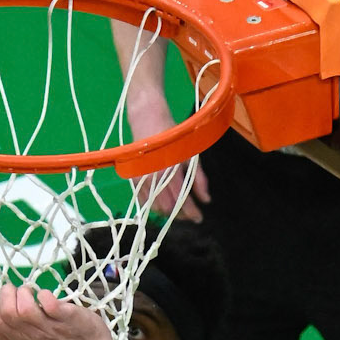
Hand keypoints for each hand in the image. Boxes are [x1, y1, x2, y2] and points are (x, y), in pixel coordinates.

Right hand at [0, 285, 114, 339]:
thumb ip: (7, 331)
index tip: (6, 299)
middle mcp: (30, 336)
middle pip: (6, 314)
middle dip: (8, 294)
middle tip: (19, 292)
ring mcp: (48, 328)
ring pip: (25, 310)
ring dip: (26, 293)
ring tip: (33, 293)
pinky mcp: (66, 319)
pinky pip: (51, 305)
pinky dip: (46, 296)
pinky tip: (47, 296)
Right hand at [124, 79, 209, 220]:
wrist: (148, 120)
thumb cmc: (173, 136)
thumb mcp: (191, 156)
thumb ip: (199, 180)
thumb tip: (206, 200)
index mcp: (170, 172)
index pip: (181, 201)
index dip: (191, 212)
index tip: (199, 219)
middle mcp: (154, 179)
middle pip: (167, 208)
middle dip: (180, 214)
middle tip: (190, 214)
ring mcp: (141, 181)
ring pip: (155, 207)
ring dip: (168, 212)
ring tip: (179, 209)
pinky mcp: (133, 180)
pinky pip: (144, 201)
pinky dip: (155, 206)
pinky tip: (165, 203)